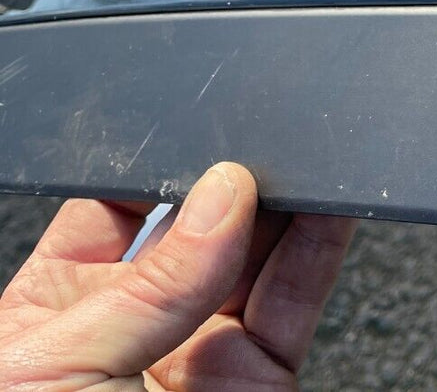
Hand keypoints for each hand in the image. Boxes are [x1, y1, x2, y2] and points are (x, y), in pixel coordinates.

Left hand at [0, 162, 355, 389]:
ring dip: (287, 203)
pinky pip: (297, 302)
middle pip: (196, 225)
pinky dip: (322, 250)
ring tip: (304, 159)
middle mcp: (130, 334)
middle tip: (259, 141)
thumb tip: (222, 196)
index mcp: (48, 319)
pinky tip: (328, 209)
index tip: (197, 131)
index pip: (112, 212)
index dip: (158, 167)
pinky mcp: (260, 384)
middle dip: (231, 179)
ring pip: (257, 257)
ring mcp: (199, 360)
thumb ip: (145, 284)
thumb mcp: (54, 369)